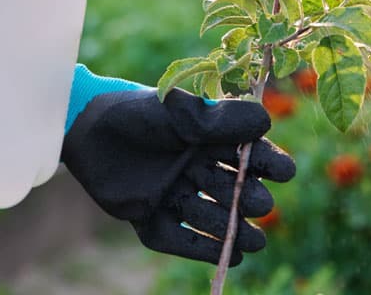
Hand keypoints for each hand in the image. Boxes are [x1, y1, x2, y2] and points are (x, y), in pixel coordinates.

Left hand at [61, 87, 294, 265]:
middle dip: (249, 200)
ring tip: (254, 241)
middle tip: (257, 203)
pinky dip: (204, 249)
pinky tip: (229, 257)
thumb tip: (267, 122)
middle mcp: (196, 170)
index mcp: (209, 141)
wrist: (87, 129)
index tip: (284, 171)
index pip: (250, 156)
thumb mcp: (180, 112)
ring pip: (211, 218)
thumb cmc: (137, 112)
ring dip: (232, 229)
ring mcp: (174, 196)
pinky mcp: (150, 219)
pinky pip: (181, 241)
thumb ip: (220, 119)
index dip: (269, 164)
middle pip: (234, 191)